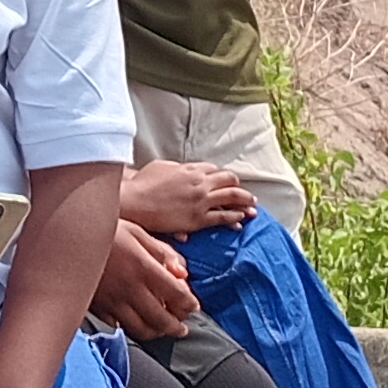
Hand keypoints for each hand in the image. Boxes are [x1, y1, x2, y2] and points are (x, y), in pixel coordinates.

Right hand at [93, 221, 199, 337]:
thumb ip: (161, 252)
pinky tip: (134, 322)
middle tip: (181, 329)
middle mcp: (130, 288)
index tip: (193, 306)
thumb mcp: (137, 232)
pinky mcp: (96, 306)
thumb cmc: (104, 229)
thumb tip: (182, 272)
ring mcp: (112, 301)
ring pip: (140, 329)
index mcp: (144, 268)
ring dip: (155, 333)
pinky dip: (129, 328)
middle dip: (176, 327)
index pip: (176, 294)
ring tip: (161, 330)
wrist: (66, 236)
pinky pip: (117, 325)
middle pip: (161, 319)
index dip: (188, 304)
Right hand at [122, 160, 256, 236]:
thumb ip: (175, 167)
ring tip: (253, 207)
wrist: (134, 202)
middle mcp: (200, 182)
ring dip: (245, 201)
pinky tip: (240, 221)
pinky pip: (223, 217)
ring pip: (232, 197)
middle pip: (229, 180)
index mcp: (190, 169)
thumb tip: (182, 168)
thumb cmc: (142, 185)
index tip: (227, 181)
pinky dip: (234, 218)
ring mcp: (200, 200)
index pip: (214, 170)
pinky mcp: (198, 218)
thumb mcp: (160, 167)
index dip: (222, 176)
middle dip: (239, 186)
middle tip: (246, 194)